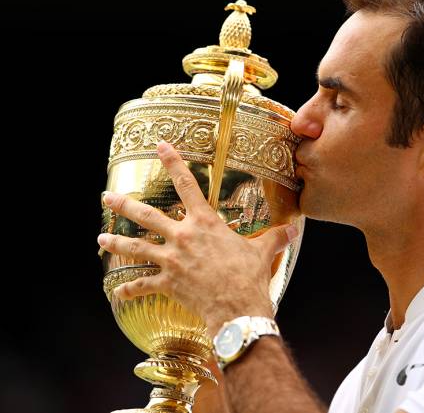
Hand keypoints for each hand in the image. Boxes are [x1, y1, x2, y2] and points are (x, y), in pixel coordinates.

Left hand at [97, 141, 297, 334]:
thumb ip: (275, 237)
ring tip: (101, 238)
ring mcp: (171, 260)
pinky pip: (142, 285)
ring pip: (136, 247)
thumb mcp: (263, 252)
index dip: (173, 162)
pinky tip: (116, 292)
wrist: (238, 306)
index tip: (161, 146)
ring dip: (116, 242)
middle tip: (107, 196)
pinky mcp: (167, 282)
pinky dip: (129, 289)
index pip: (188, 185)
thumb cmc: (249, 276)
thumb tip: (293, 230)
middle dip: (124, 204)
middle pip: (147, 216)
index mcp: (205, 223)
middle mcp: (183, 237)